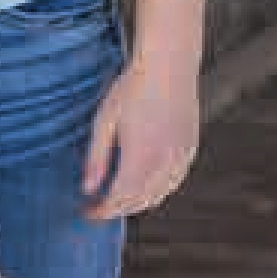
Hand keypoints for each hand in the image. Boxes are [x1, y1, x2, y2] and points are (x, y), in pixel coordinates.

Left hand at [81, 61, 198, 219]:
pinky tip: (144, 186)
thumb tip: (87, 188)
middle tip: (98, 207)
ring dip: (137, 203)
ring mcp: (180, 158)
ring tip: (117, 199)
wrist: (168, 66)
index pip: (119, 200)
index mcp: (140, 159)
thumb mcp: (104, 121)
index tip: (87, 212)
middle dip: (117, 210)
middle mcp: (163, 164)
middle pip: (139, 203)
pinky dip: (157, 191)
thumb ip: (96, 158)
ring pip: (159, 196)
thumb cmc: (132, 89)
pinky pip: (173, 182)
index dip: (102, 211)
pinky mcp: (189, 150)